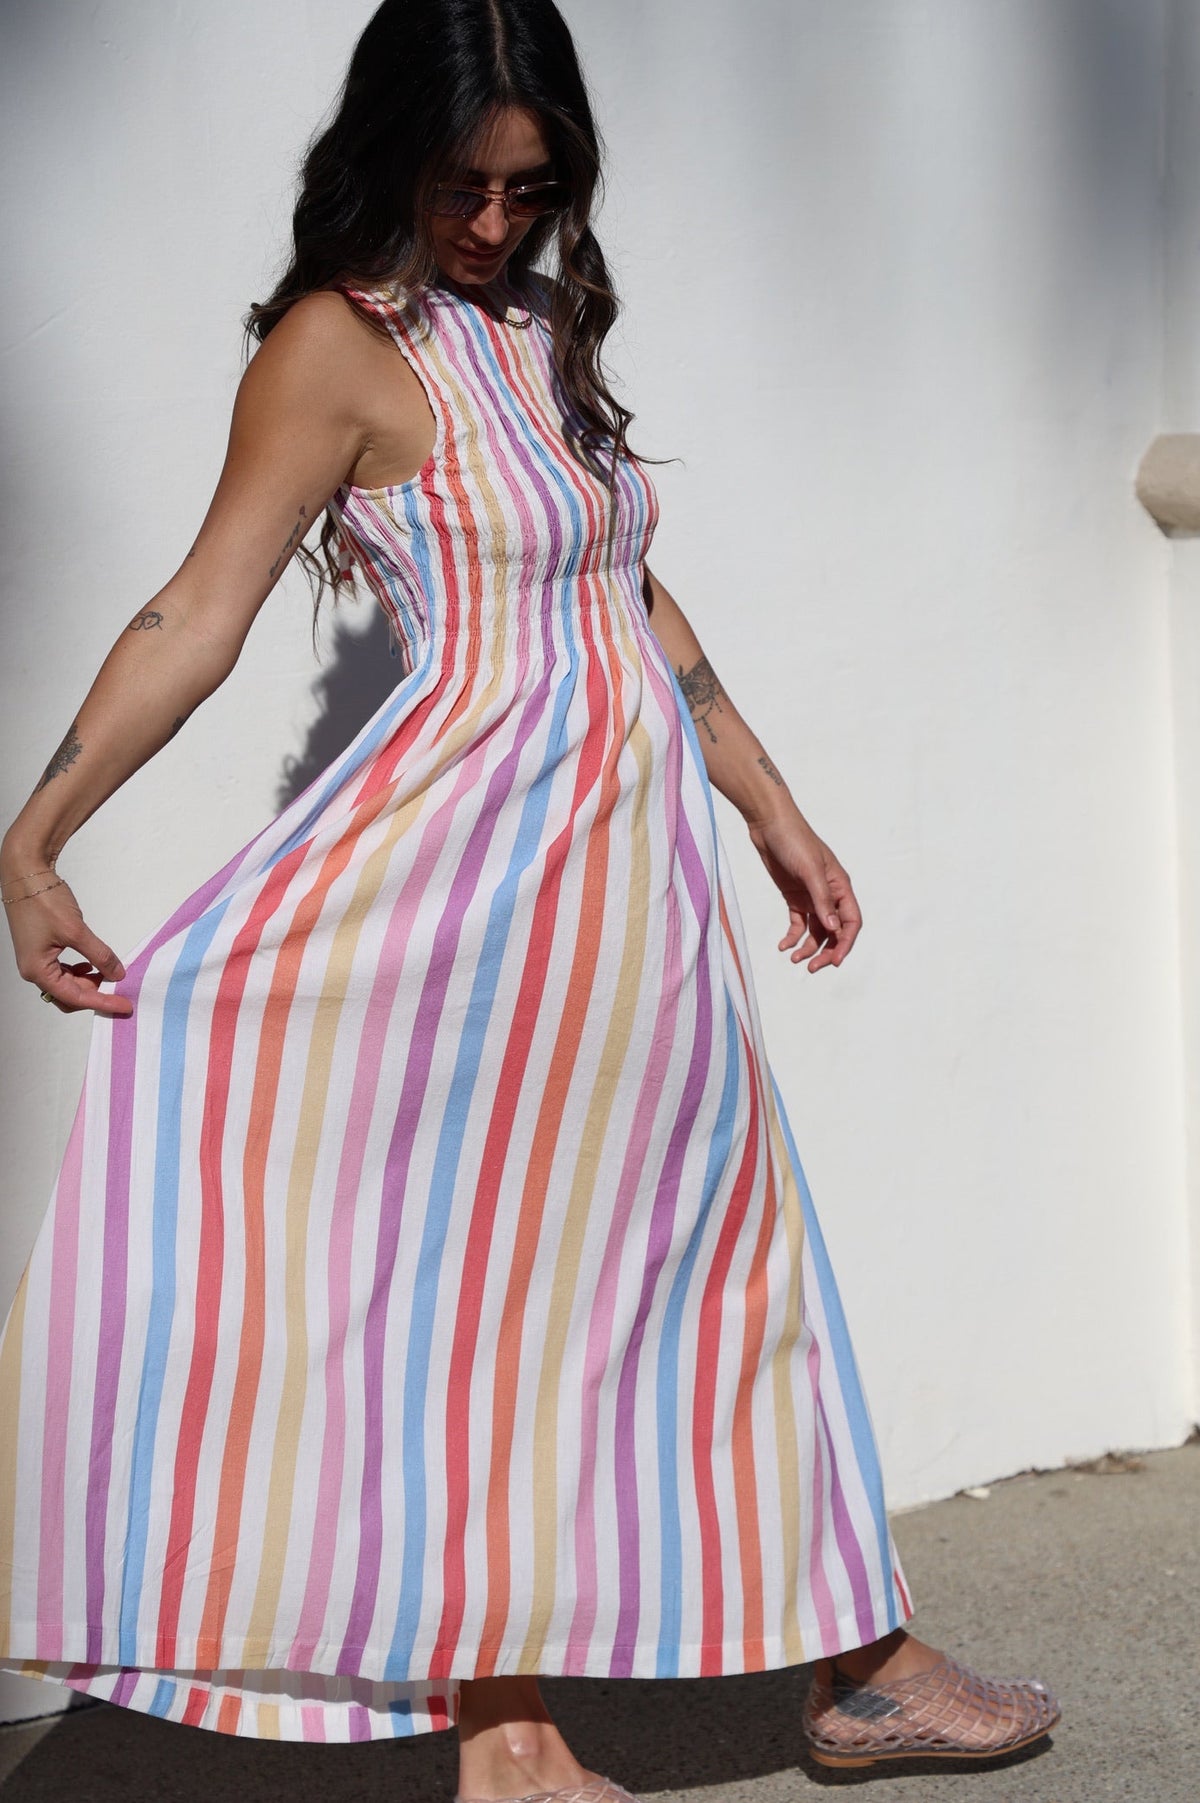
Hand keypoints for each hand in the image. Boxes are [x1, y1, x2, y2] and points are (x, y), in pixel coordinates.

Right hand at [3, 877, 132, 1015]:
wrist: (26, 875)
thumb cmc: (43, 901)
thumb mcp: (77, 931)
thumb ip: (99, 955)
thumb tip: (117, 973)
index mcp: (38, 970)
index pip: (75, 998)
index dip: (102, 1002)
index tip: (124, 1005)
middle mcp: (34, 970)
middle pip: (68, 996)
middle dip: (95, 995)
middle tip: (120, 992)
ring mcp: (37, 960)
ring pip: (66, 984)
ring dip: (88, 983)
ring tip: (110, 975)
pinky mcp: (42, 949)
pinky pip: (62, 971)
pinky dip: (80, 972)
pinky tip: (92, 965)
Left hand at [747, 809, 861, 971]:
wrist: (769, 825)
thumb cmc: (794, 841)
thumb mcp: (809, 870)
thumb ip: (821, 899)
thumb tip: (833, 927)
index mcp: (841, 887)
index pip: (851, 922)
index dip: (845, 944)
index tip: (833, 962)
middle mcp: (829, 894)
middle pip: (834, 931)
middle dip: (825, 951)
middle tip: (811, 968)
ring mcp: (811, 897)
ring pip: (816, 931)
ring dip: (808, 947)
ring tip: (794, 959)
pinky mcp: (794, 897)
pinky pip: (798, 924)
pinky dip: (792, 937)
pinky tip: (783, 946)